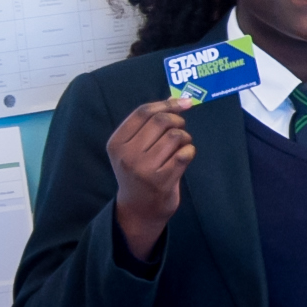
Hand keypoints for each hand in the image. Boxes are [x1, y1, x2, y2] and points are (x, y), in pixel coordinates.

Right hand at [108, 97, 197, 261]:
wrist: (139, 208)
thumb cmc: (140, 172)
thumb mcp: (133, 148)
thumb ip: (149, 125)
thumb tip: (176, 98)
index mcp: (116, 143)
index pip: (142, 112)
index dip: (166, 104)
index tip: (183, 102)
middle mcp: (127, 154)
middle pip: (161, 121)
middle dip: (178, 121)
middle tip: (180, 129)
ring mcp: (144, 168)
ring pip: (175, 136)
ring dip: (185, 138)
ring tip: (180, 147)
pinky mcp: (162, 180)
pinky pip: (185, 153)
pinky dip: (189, 151)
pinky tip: (183, 157)